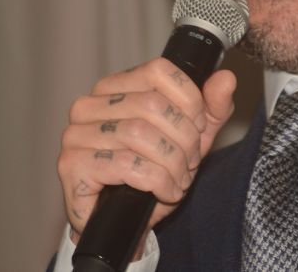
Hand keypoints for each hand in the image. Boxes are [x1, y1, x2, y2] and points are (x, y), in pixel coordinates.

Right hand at [56, 58, 236, 247]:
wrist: (122, 225)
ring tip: (178, 179)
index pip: (159, 71)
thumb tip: (226, 78)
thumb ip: (211, 108)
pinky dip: (157, 181)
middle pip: (153, 105)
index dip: (189, 100)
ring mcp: (75, 134)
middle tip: (190, 162)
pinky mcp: (72, 164)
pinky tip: (163, 192)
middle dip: (184, 139)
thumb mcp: (191, 138)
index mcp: (114, 88)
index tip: (198, 127)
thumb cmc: (152, 175)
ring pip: (141, 134)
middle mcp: (89, 105)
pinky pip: (127, 164)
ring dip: (172, 163)